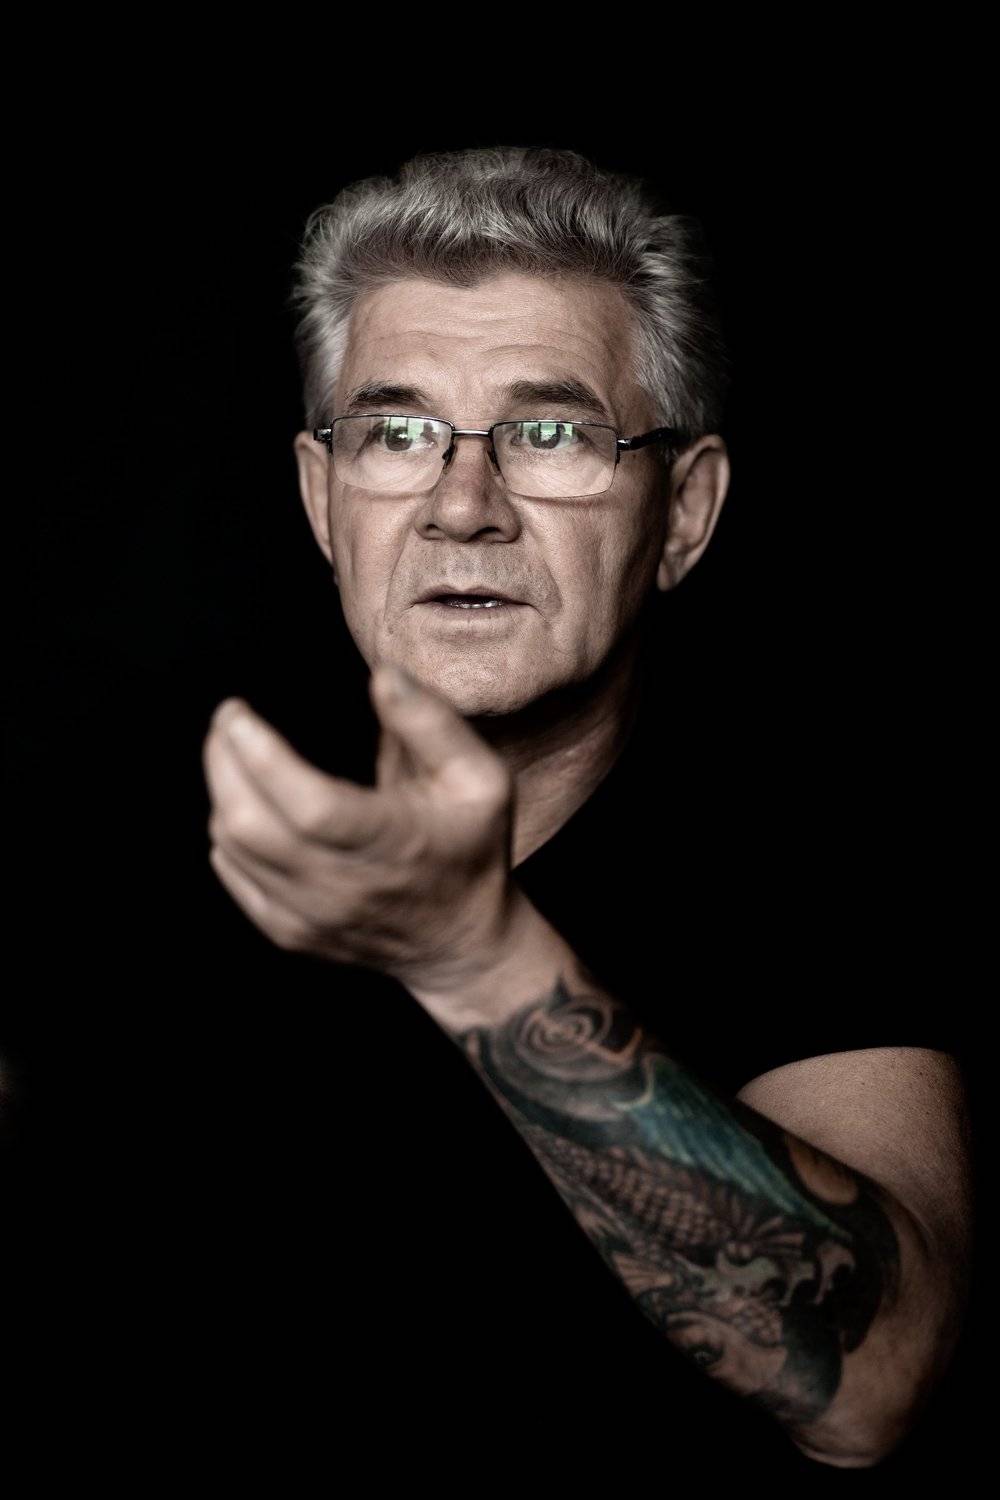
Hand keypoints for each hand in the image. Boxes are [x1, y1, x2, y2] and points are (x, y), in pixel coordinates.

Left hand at [202, 664, 518, 992]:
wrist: (461, 944)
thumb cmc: (470, 849)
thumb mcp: (479, 779)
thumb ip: (432, 723)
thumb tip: (382, 675)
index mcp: (393, 844)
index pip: (307, 803)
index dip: (259, 754)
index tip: (237, 712)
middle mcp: (343, 888)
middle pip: (249, 825)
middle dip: (222, 762)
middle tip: (228, 720)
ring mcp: (311, 918)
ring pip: (233, 849)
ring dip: (222, 792)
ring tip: (232, 754)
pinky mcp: (290, 933)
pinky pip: (234, 876)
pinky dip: (227, 834)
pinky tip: (244, 804)